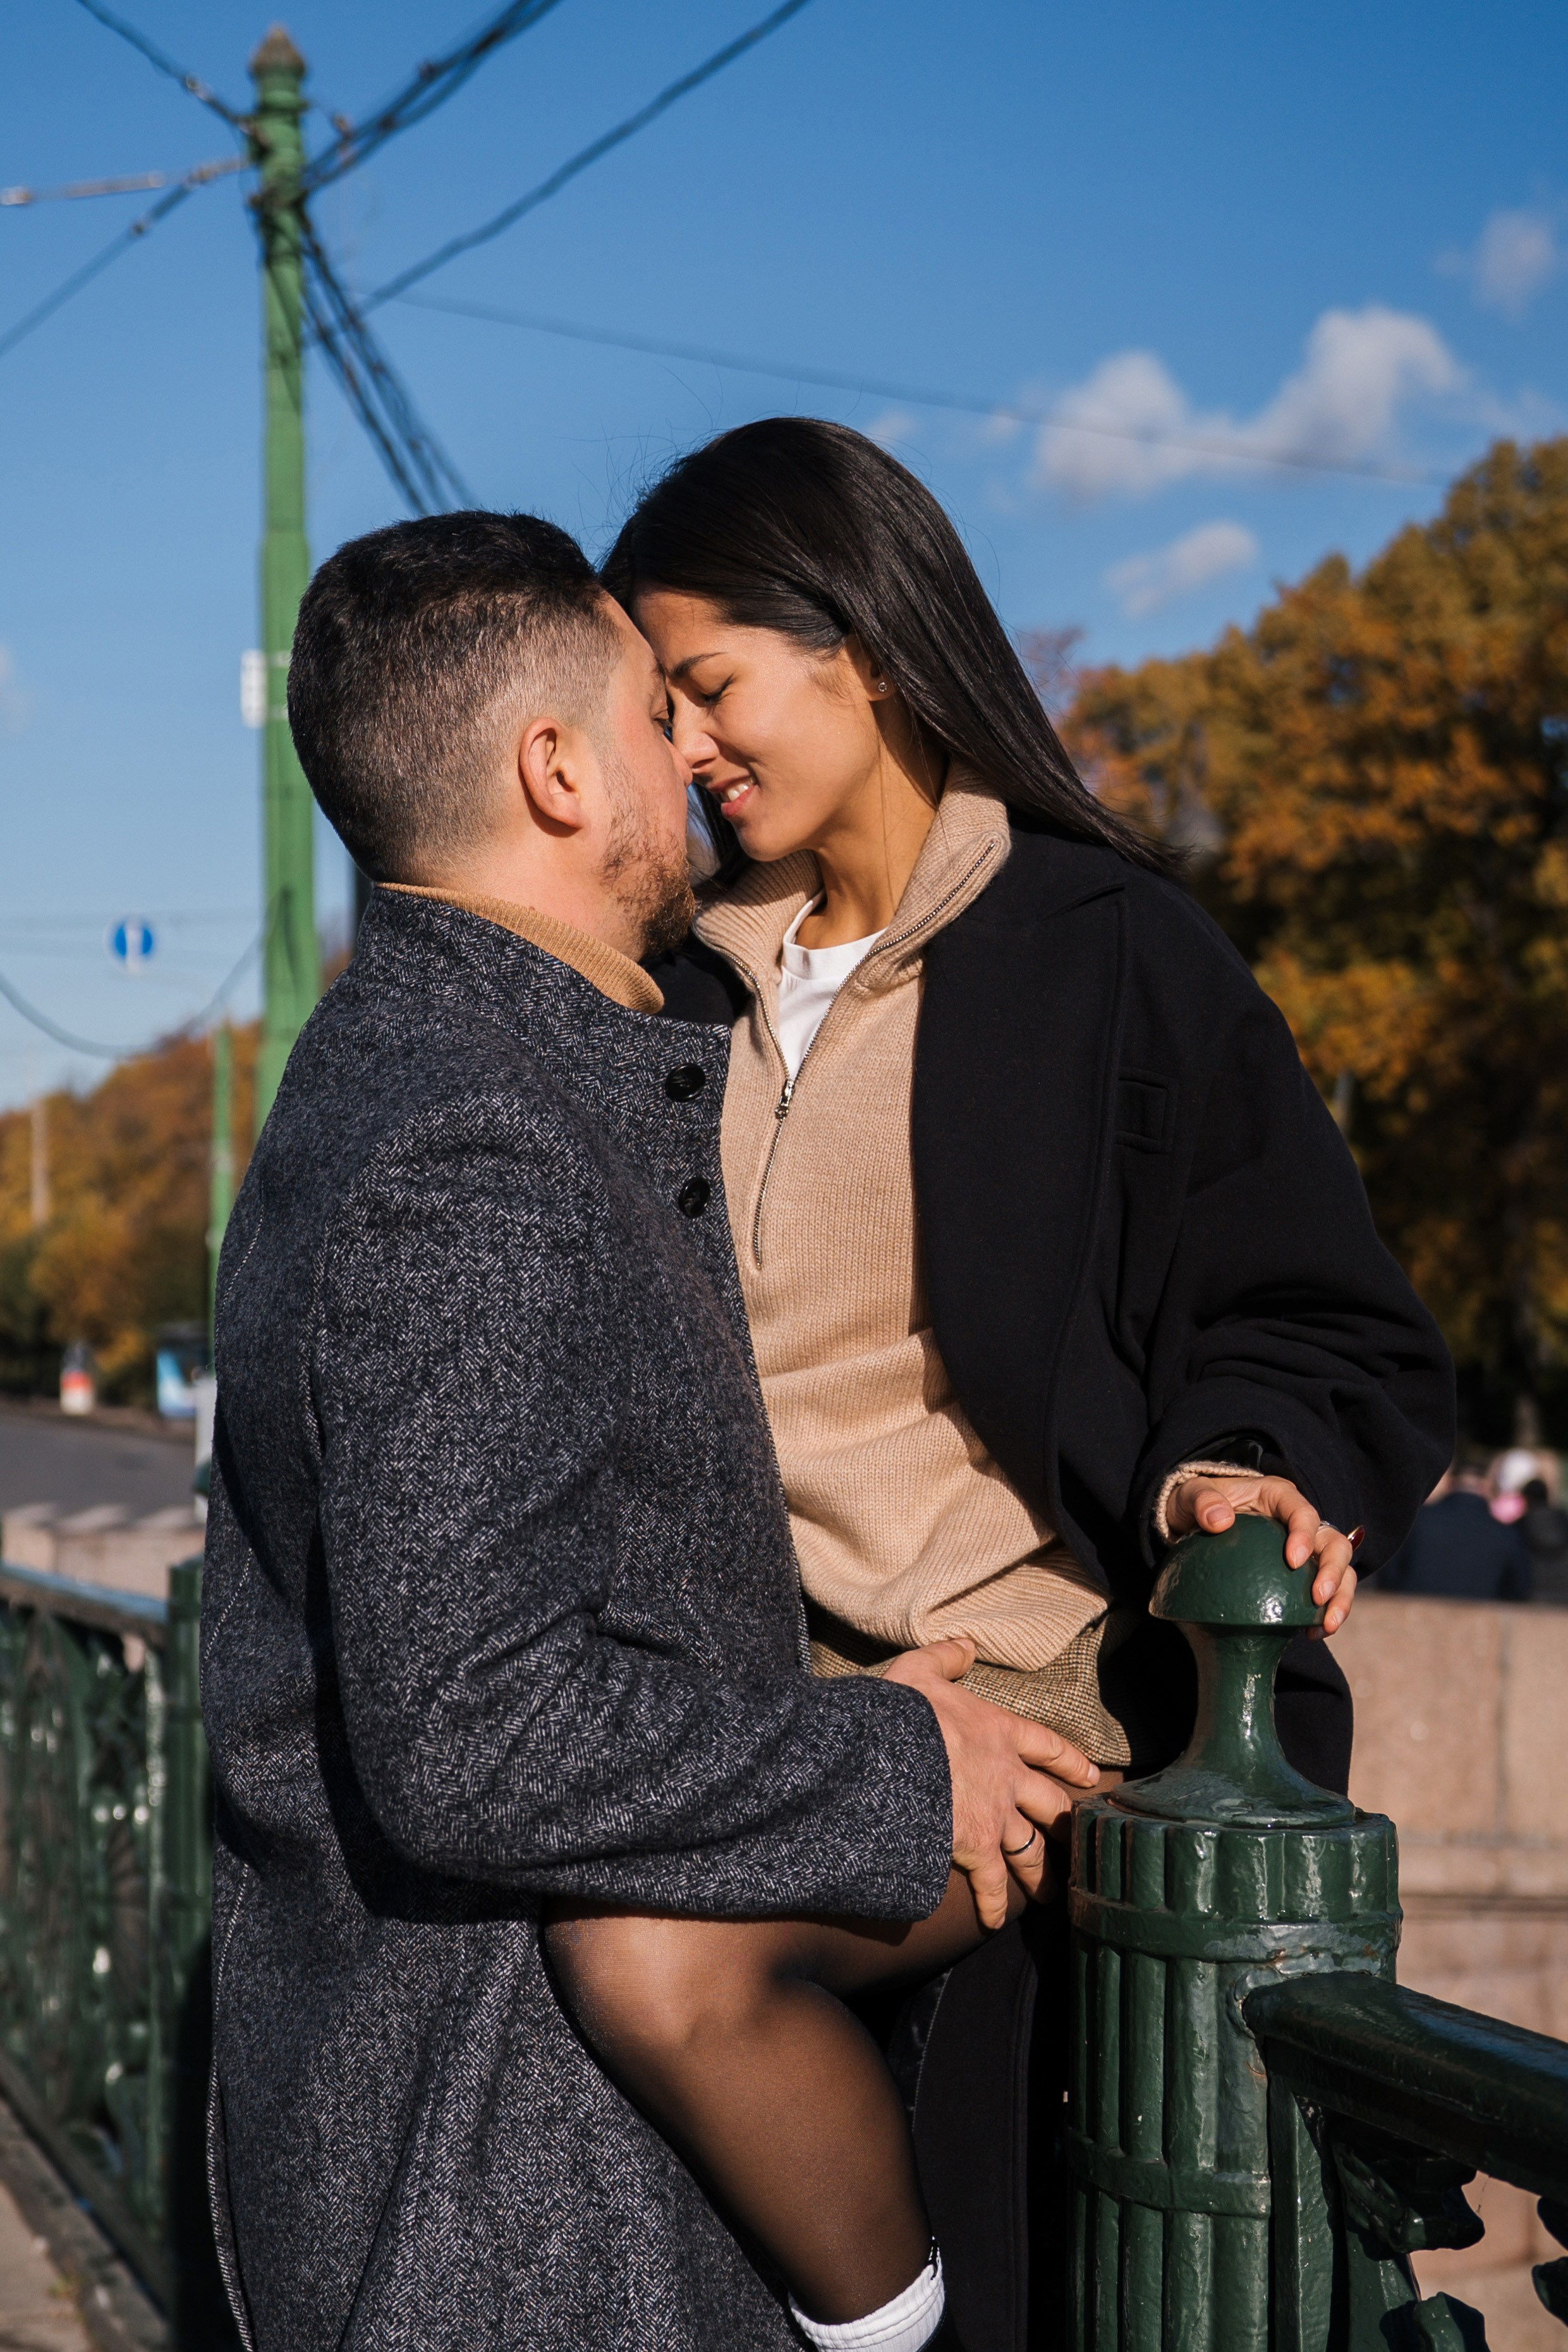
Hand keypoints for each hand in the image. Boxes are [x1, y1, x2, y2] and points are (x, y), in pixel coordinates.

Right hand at [883, 1638, 1098, 1929]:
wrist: (888, 1754)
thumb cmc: (902, 1712)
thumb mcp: (921, 1672)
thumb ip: (946, 1658)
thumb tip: (966, 1645)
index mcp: (1000, 1731)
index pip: (1048, 1747)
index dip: (1070, 1762)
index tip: (1090, 1777)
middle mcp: (1007, 1776)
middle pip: (1050, 1806)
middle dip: (1064, 1826)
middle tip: (1077, 1843)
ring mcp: (994, 1815)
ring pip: (1030, 1849)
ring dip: (1041, 1873)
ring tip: (1052, 1893)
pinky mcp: (975, 1848)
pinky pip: (993, 1883)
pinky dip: (996, 1904)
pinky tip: (997, 1920)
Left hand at [1165, 1473, 1358, 1633]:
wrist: (1194, 1525)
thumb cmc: (1196, 1504)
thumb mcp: (1190, 1494)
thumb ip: (1201, 1500)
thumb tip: (1219, 1521)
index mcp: (1280, 1497)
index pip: (1303, 1513)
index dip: (1305, 1536)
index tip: (1293, 1562)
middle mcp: (1301, 1522)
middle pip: (1335, 1543)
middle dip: (1333, 1571)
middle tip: (1317, 1598)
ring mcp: (1307, 1550)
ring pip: (1341, 1570)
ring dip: (1340, 1598)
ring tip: (1326, 1625)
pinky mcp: (1303, 1576)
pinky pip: (1326, 1595)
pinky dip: (1325, 1614)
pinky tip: (1312, 1634)